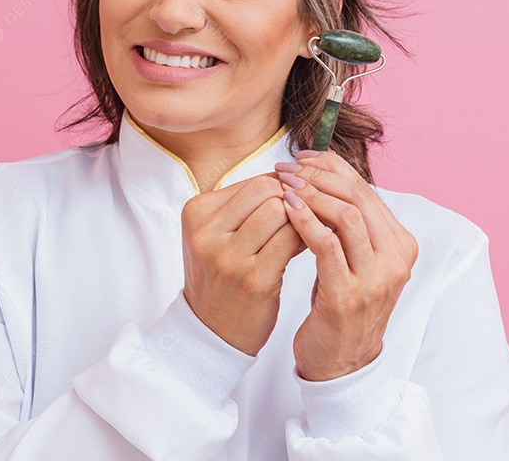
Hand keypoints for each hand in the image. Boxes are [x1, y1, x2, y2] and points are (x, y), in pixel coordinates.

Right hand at [180, 173, 306, 356]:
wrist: (211, 332)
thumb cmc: (221, 277)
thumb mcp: (216, 235)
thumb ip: (245, 205)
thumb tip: (294, 177)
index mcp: (196, 213)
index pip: (253, 182)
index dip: (282, 188)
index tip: (297, 202)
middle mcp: (207, 232)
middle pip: (267, 190)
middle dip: (294, 199)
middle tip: (307, 215)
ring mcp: (229, 257)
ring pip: (281, 211)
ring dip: (301, 218)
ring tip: (308, 230)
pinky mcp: (254, 279)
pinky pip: (292, 240)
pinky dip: (307, 237)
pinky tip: (311, 245)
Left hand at [275, 150, 418, 380]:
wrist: (342, 362)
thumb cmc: (342, 302)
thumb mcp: (355, 258)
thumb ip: (348, 222)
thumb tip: (320, 171)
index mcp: (401, 244)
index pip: (367, 189)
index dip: (333, 167)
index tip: (302, 157)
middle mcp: (395, 259)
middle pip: (360, 196)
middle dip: (320, 175)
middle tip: (288, 167)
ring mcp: (375, 279)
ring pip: (347, 216)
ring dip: (311, 194)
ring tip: (283, 185)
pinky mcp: (348, 296)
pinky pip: (327, 246)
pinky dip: (305, 221)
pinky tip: (286, 210)